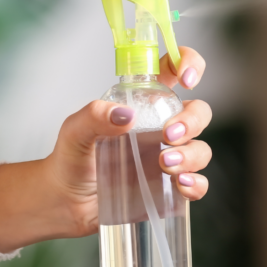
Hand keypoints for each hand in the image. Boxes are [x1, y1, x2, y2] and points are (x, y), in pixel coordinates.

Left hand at [0, 47, 211, 252]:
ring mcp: (168, 158)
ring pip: (200, 149)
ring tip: (165, 163)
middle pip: (198, 112)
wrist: (66, 202)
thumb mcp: (75, 131)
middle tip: (168, 135)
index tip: (186, 79)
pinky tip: (181, 185)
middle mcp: (160, 128)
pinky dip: (196, 184)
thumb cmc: (70, 159)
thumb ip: (94, 116)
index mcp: (142, 104)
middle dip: (192, 120)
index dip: (187, 63)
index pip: (172, 71)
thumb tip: (126, 115)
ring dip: (191, 155)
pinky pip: (198, 184)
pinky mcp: (169, 189)